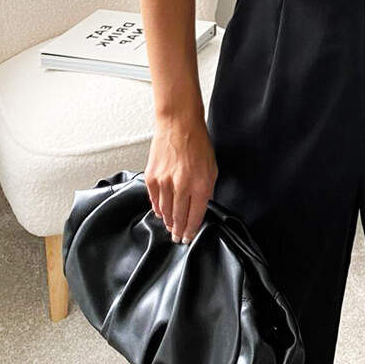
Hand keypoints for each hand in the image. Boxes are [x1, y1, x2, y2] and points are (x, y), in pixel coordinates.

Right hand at [144, 117, 217, 244]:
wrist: (178, 125)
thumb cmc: (197, 143)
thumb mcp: (212, 168)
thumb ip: (207, 190)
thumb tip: (200, 206)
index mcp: (200, 185)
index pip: (195, 216)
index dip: (191, 230)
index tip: (188, 237)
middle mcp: (182, 186)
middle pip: (179, 217)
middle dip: (179, 231)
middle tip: (177, 238)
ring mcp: (165, 182)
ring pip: (165, 211)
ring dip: (168, 222)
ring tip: (170, 228)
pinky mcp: (152, 177)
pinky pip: (154, 200)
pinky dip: (157, 208)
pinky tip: (160, 213)